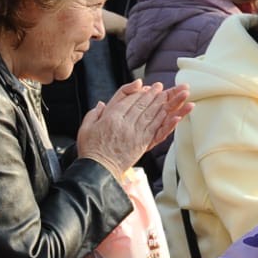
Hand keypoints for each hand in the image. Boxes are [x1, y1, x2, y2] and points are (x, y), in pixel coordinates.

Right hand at [76, 81, 192, 171]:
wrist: (99, 170)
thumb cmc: (91, 150)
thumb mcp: (86, 128)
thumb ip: (94, 114)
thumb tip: (101, 104)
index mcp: (111, 118)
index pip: (128, 101)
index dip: (138, 93)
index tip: (145, 87)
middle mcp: (125, 124)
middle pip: (142, 106)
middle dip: (152, 95)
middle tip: (160, 87)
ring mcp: (135, 134)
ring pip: (151, 115)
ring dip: (161, 104)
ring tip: (168, 95)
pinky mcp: (142, 144)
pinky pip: (155, 129)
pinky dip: (165, 121)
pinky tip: (171, 114)